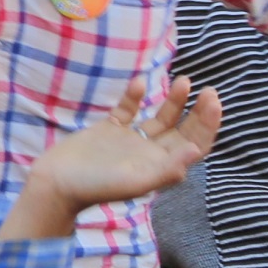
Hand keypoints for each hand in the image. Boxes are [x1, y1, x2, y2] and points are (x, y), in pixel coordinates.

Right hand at [9, 79, 219, 241]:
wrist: (54, 184)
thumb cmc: (95, 187)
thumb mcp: (135, 182)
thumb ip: (166, 169)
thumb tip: (195, 150)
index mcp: (160, 166)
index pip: (195, 144)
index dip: (207, 124)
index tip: (212, 102)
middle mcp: (150, 153)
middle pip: (182, 129)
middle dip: (198, 110)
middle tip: (207, 89)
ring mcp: (129, 140)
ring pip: (160, 118)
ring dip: (174, 101)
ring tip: (183, 81)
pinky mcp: (108, 130)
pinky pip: (127, 110)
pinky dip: (134, 97)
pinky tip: (138, 83)